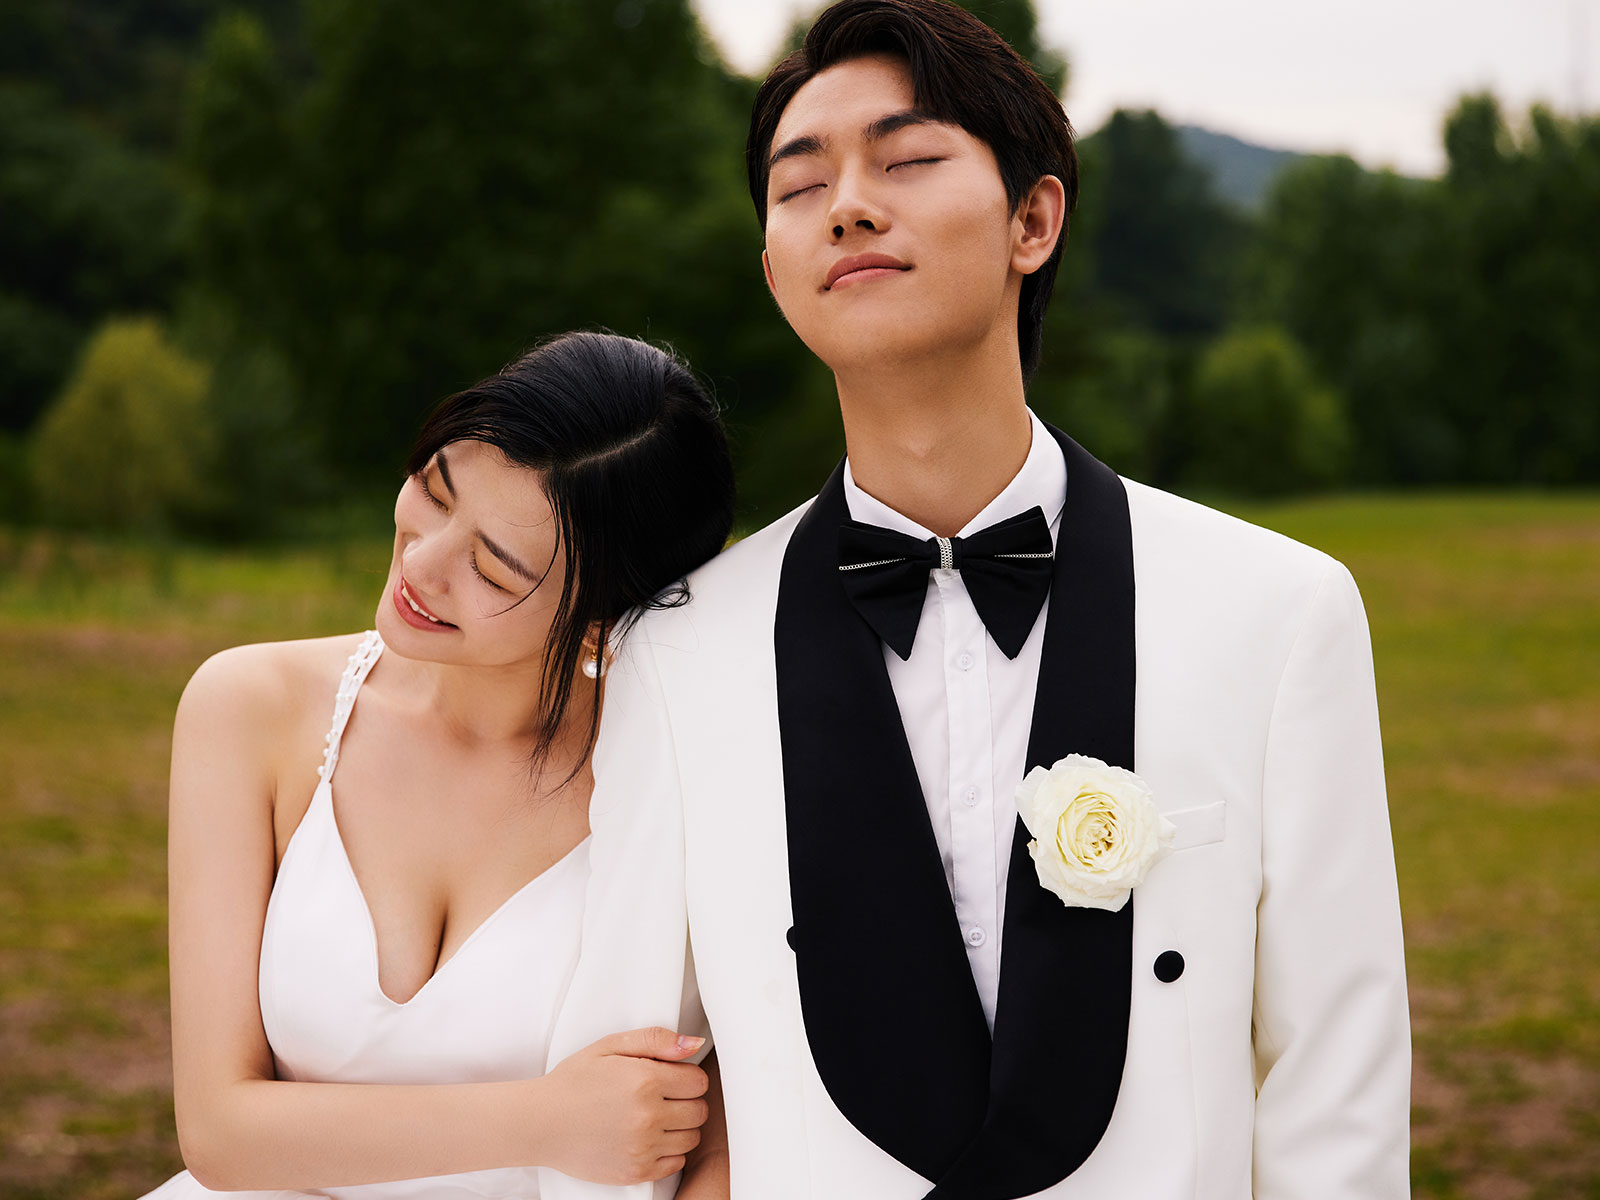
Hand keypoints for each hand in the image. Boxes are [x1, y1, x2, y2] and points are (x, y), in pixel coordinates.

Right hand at [541, 1026, 709, 1183]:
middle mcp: (648, 1116)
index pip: (699, 1082)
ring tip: (653, 1117)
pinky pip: (676, 1163)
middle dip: (686, 1101)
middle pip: (699, 1111)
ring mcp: (643, 1147)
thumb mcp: (610, 1045)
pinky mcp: (636, 1172)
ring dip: (680, 1127)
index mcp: (645, 1080)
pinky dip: (668, 1151)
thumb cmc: (573, 1082)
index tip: (669, 1078)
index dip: (686, 1077)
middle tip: (661, 1097)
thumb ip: (656, 1039)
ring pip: (692, 1138)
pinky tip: (647, 1138)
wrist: (539, 1123)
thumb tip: (696, 1044)